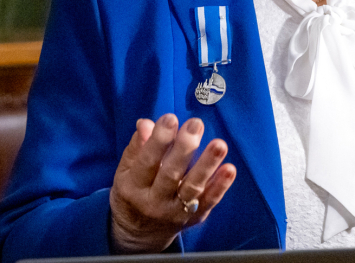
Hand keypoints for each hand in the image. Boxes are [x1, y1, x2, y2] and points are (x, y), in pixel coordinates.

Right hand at [108, 114, 236, 251]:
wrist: (140, 235)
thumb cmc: (133, 193)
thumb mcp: (125, 171)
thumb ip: (137, 147)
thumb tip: (146, 123)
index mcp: (134, 188)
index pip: (147, 162)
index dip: (158, 140)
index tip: (170, 118)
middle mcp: (154, 202)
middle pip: (171, 175)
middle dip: (184, 148)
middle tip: (195, 125)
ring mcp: (175, 212)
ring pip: (192, 188)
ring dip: (207, 165)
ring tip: (219, 145)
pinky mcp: (194, 218)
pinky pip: (209, 202)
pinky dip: (220, 186)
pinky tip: (229, 169)